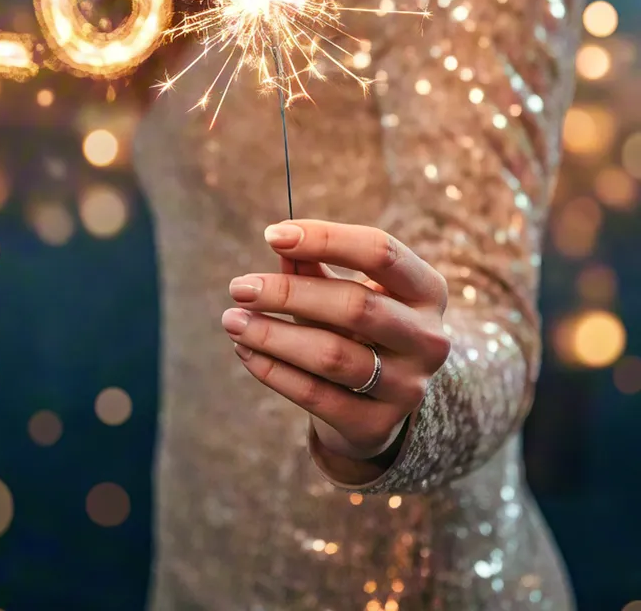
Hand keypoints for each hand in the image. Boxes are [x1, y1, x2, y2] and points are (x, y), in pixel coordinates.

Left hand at [221, 219, 449, 478]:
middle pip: (355, 306)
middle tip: (239, 288)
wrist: (379, 402)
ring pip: (332, 355)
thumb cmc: (356, 326)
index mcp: (425, 290)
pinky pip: (315, 395)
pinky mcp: (376, 425)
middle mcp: (427, 338)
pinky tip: (245, 351)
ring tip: (232, 320)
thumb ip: (313, 265)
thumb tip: (280, 241)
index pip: (380, 251)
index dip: (325, 238)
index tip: (271, 235)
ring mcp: (407, 387)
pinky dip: (273, 371)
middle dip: (288, 294)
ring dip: (272, 335)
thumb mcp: (344, 289)